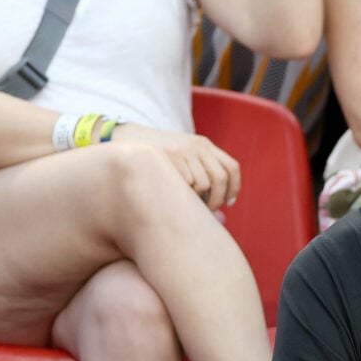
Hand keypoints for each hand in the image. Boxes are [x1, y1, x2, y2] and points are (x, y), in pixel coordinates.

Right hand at [110, 123, 240, 210]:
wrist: (126, 140)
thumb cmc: (157, 161)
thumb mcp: (182, 164)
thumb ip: (203, 184)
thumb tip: (223, 220)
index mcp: (204, 145)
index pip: (232, 167)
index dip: (234, 188)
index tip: (229, 202)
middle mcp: (197, 145)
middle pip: (221, 178)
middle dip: (218, 199)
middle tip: (209, 210)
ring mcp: (183, 150)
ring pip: (203, 184)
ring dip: (199, 199)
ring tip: (186, 203)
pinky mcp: (169, 156)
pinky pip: (185, 184)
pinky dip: (183, 195)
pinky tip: (173, 195)